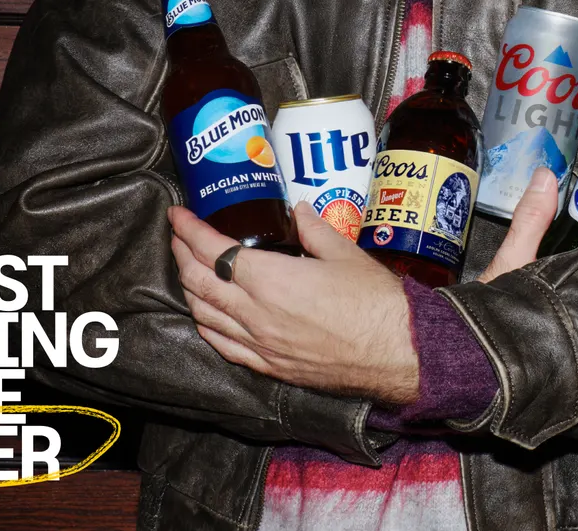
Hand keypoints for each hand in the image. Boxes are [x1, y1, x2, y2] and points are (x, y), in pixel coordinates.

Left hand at [167, 167, 558, 403]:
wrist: (400, 352)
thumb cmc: (377, 303)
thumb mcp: (346, 253)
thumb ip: (314, 230)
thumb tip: (299, 210)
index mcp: (271, 281)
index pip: (213, 251)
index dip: (190, 230)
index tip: (178, 214)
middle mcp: (257, 314)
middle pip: (200, 282)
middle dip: (182, 255)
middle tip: (178, 235)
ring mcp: (261, 344)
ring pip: (205, 315)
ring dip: (189, 289)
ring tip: (187, 269)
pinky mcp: (272, 366)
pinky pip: (224, 346)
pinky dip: (206, 326)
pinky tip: (205, 316)